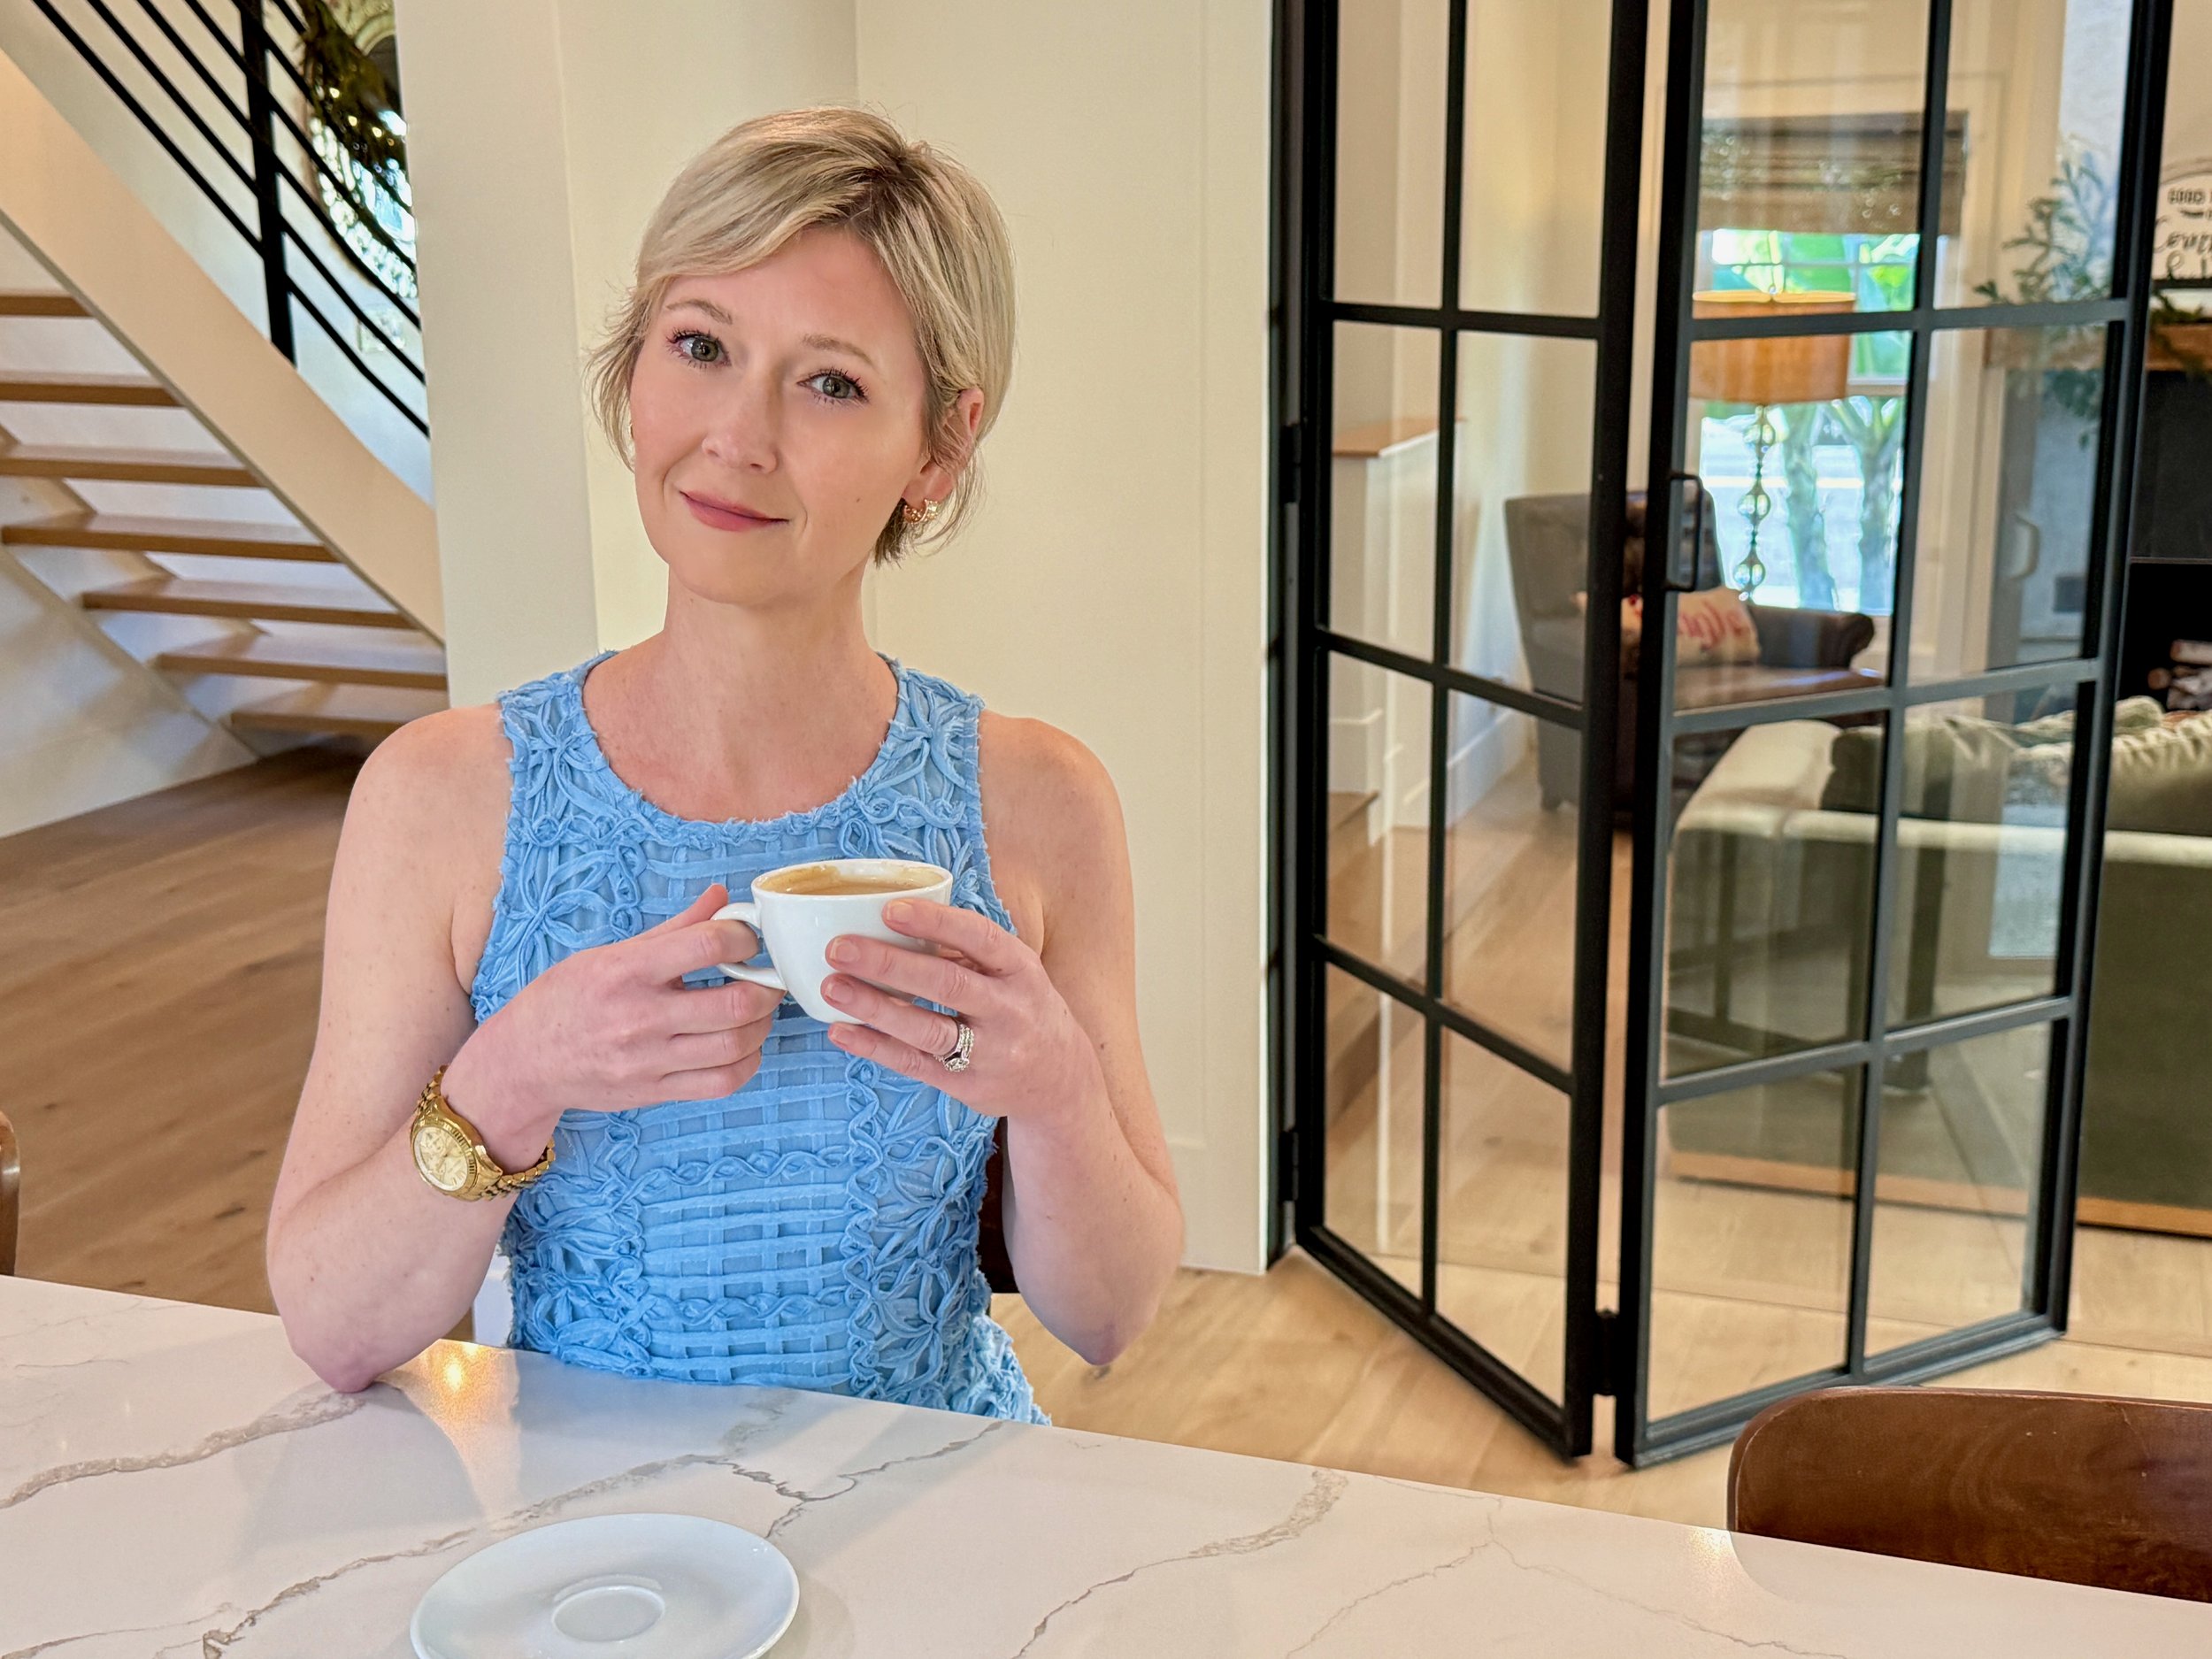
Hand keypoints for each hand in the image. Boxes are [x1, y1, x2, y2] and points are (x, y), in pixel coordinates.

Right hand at [441, 883, 782, 1160]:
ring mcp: (648, 1061)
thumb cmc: (567, 999)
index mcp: (627, 971)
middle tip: (769, 978)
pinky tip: (743, 1047)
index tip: (750, 938)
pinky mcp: (654, 1092)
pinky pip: (722, 1083)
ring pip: (735, 1046)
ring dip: (761, 1025)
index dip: (743, 937)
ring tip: (757, 1011)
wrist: (525, 1061)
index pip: (706, 945)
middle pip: (734, 1003)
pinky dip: (747, 1063)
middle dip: (767, 987)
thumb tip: (722, 898)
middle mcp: (639, 1017)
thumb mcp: (611, 953)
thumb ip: (675, 929)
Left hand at [817, 898, 1097, 1123]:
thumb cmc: (1021, 1007)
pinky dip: (875, 1047)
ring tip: (832, 987)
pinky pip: (915, 1064)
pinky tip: (842, 1030)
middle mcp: (1009, 1010)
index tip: (888, 909)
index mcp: (1020, 969)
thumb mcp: (1013, 970)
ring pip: (927, 1029)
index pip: (979, 938)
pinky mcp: (967, 1085)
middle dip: (889, 964)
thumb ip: (966, 948)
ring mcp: (990, 1052)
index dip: (934, 923)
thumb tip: (894, 919)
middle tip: (839, 948)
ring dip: (875, 1008)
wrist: (1060, 1079)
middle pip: (947, 984)